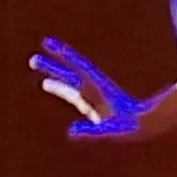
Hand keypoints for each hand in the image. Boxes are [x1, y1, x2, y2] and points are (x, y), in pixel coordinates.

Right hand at [31, 37, 147, 141]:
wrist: (144, 125)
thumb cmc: (129, 127)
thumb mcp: (109, 130)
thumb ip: (91, 131)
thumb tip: (71, 132)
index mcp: (96, 88)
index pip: (76, 67)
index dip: (63, 54)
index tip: (47, 43)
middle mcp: (92, 88)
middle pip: (69, 72)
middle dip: (51, 65)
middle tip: (32, 59)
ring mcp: (92, 95)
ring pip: (67, 80)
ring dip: (52, 71)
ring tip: (36, 64)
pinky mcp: (92, 103)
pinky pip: (70, 90)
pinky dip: (58, 84)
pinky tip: (48, 84)